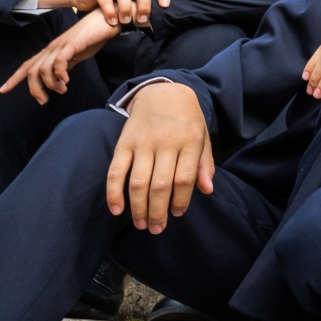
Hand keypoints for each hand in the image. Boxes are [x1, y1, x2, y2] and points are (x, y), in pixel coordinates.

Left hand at [0, 12, 118, 103]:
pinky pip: (59, 61)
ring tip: (62, 90)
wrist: (106, 20)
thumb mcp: (76, 55)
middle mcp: (52, 48)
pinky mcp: (72, 44)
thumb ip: (66, 66)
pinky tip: (66, 81)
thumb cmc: (93, 37)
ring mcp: (61, 46)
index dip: (14, 78)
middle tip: (43, 101)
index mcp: (51, 51)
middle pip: (31, 70)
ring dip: (51, 84)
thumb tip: (59, 79)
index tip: (3, 90)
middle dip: (34, 88)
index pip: (27, 66)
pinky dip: (60, 74)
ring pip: (43, 68)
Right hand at [37, 0, 171, 28]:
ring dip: (126, 10)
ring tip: (125, 22)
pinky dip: (110, 12)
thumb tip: (156, 22)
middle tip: (142, 20)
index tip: (165, 6)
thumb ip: (139, 7)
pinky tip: (112, 22)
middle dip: (145, 6)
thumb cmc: (110, 1)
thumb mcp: (127, 2)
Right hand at [106, 82, 212, 232]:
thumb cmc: (186, 119)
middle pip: (161, 185)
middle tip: (156, 229)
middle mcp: (166, 142)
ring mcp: (143, 143)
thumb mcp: (203, 136)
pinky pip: (116, 171)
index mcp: (189, 141)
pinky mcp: (124, 143)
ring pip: (138, 182)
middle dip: (158, 212)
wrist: (162, 91)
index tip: (177, 214)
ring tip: (141, 224)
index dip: (181, 201)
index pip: (184, 179)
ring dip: (138, 208)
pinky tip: (116, 210)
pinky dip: (113, 192)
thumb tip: (207, 190)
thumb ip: (205, 164)